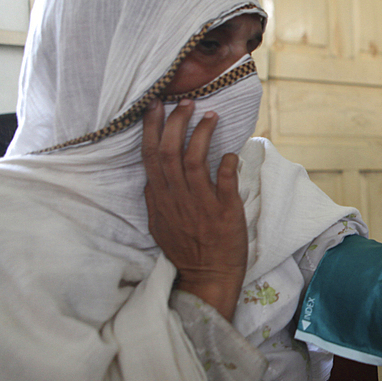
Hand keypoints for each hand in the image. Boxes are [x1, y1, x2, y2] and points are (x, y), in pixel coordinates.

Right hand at [142, 99, 247, 320]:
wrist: (207, 277)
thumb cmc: (186, 249)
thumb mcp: (160, 223)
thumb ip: (156, 198)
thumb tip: (153, 175)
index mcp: (160, 198)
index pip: (149, 155)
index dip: (151, 127)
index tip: (155, 104)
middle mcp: (177, 198)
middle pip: (169, 152)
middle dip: (176, 122)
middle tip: (187, 103)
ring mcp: (200, 205)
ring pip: (195, 161)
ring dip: (202, 134)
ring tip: (211, 116)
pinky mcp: (225, 212)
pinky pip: (225, 181)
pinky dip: (228, 164)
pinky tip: (231, 152)